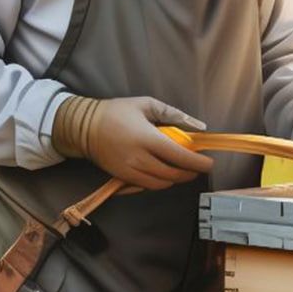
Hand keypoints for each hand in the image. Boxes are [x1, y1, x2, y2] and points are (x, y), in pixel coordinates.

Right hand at [53, 96, 213, 191]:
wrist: (83, 127)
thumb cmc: (117, 112)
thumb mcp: (146, 104)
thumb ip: (172, 114)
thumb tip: (196, 125)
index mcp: (146, 138)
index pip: (178, 156)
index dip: (196, 162)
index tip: (209, 163)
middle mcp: (138, 158)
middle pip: (172, 174)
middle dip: (189, 173)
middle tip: (197, 167)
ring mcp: (129, 171)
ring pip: (160, 184)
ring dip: (175, 179)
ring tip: (182, 170)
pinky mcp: (121, 178)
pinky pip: (146, 186)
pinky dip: (159, 183)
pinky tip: (164, 174)